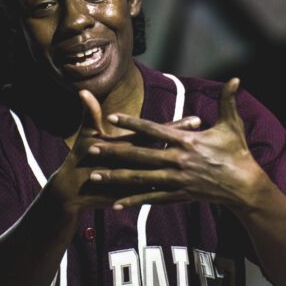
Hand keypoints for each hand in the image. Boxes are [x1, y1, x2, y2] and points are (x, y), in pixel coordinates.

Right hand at [47, 90, 202, 214]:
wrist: (75, 192)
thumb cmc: (81, 159)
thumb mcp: (85, 135)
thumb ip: (89, 113)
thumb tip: (83, 91)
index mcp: (128, 147)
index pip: (158, 134)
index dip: (177, 127)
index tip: (196, 120)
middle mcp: (138, 164)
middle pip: (169, 153)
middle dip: (189, 144)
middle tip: (211, 138)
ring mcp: (140, 181)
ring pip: (170, 172)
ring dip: (187, 167)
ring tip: (206, 160)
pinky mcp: (137, 194)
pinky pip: (161, 193)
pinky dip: (175, 190)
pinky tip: (192, 189)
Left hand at [85, 79, 266, 210]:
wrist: (245, 186)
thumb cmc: (238, 153)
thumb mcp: (233, 125)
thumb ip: (229, 101)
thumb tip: (235, 78)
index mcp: (187, 142)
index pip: (153, 130)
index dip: (132, 122)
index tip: (112, 116)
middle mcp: (177, 161)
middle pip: (139, 156)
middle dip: (113, 153)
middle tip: (90, 149)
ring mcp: (177, 180)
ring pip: (140, 179)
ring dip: (116, 178)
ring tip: (95, 176)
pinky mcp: (179, 195)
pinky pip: (152, 199)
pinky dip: (134, 201)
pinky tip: (116, 204)